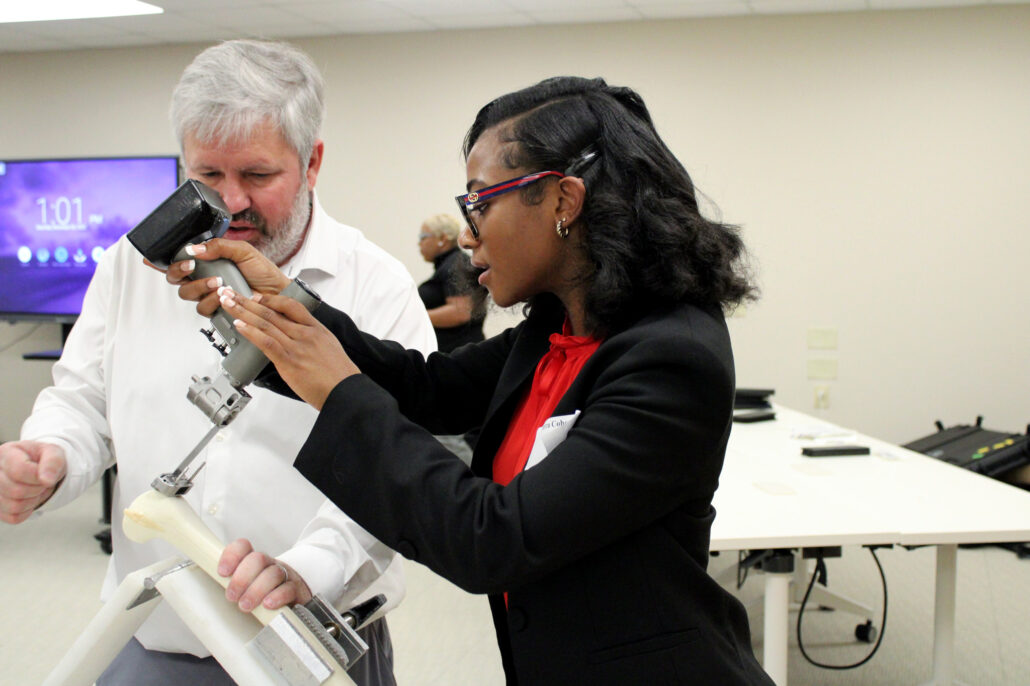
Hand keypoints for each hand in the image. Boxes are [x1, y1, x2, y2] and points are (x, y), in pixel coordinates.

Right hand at [0, 441, 66, 523]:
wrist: (37, 470)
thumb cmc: (43, 460)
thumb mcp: (53, 453)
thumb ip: (53, 462)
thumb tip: (46, 480)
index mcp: (6, 453)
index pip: (19, 470)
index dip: (37, 477)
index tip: (46, 475)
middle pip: (15, 490)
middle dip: (37, 489)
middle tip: (42, 482)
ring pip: (14, 506)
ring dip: (33, 500)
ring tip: (35, 489)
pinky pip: (14, 517)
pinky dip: (27, 511)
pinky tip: (28, 498)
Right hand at [146, 238, 290, 317]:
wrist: (277, 293)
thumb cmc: (263, 272)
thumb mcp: (242, 251)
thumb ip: (218, 246)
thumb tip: (194, 248)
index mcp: (208, 261)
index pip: (179, 260)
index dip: (160, 261)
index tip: (149, 258)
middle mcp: (204, 278)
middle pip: (175, 278)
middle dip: (178, 271)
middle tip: (190, 265)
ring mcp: (209, 295)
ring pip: (187, 294)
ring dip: (199, 286)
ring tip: (218, 282)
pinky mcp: (216, 310)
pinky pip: (202, 308)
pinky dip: (210, 300)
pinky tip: (223, 295)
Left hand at [217, 288, 359, 409]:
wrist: (346, 391)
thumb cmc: (339, 375)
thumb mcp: (329, 348)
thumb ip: (311, 341)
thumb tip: (296, 342)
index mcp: (316, 329)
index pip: (291, 305)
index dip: (270, 299)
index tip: (256, 297)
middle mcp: (305, 334)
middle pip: (272, 312)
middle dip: (247, 301)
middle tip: (230, 293)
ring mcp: (296, 346)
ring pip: (265, 323)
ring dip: (243, 312)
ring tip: (227, 304)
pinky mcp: (289, 361)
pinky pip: (266, 342)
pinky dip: (251, 332)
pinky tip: (239, 326)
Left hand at [219, 538, 311, 611]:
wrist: (293, 596)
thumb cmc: (261, 593)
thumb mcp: (245, 586)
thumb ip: (230, 584)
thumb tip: (201, 592)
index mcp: (253, 560)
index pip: (242, 547)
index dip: (231, 556)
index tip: (222, 573)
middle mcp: (268, 564)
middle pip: (257, 559)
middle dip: (242, 578)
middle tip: (232, 596)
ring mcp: (284, 574)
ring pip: (272, 573)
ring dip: (256, 590)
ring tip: (245, 606)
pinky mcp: (295, 589)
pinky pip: (288, 588)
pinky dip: (277, 596)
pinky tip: (267, 604)